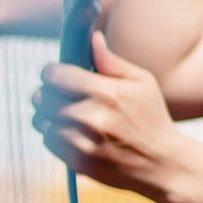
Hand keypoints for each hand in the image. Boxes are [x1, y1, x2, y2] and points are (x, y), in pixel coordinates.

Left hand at [33, 30, 190, 200]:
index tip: (56, 74)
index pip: (55, 75)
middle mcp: (90, 118)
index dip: (51, 71)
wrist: (161, 164)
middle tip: (61, 93)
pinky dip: (55, 134)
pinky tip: (74, 132)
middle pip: (42, 96)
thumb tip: (93, 38)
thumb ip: (111, 61)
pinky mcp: (77, 162)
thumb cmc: (152, 118)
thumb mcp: (142, 82)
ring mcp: (81, 142)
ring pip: (41, 119)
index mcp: (106, 93)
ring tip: (68, 113)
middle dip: (48, 91)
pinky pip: (48, 140)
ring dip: (49, 114)